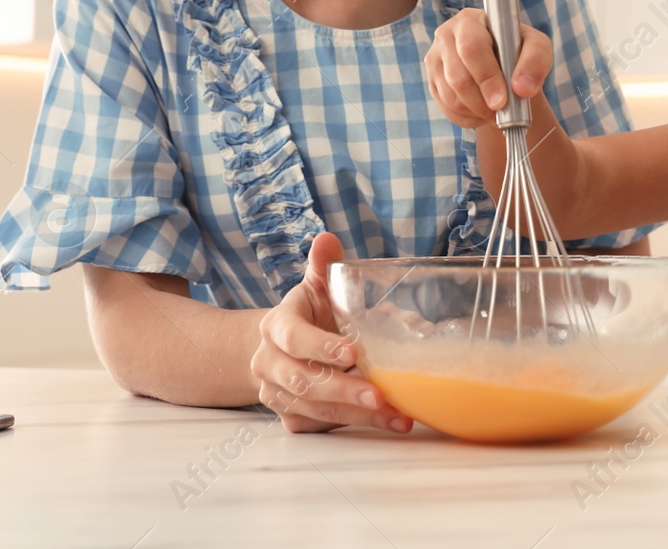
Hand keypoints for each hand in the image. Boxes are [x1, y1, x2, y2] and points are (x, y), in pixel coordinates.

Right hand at [251, 232, 413, 434]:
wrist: (278, 349)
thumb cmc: (307, 314)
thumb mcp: (314, 286)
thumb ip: (323, 265)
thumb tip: (327, 239)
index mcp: (276, 326)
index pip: (294, 338)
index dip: (321, 347)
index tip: (353, 354)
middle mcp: (269, 363)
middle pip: (304, 382)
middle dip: (344, 391)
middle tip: (380, 395)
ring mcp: (277, 394)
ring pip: (315, 410)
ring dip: (357, 416)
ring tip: (397, 416)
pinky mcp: (291, 417)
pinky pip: (321, 426)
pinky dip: (354, 425)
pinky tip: (387, 421)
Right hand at [425, 8, 550, 128]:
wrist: (505, 67)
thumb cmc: (519, 51)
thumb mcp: (537, 48)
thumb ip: (535, 62)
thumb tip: (522, 88)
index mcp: (470, 20)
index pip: (472, 49)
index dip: (486, 77)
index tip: (502, 100)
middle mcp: (446, 35)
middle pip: (458, 76)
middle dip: (481, 101)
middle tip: (499, 113)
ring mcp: (435, 59)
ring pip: (451, 96)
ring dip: (476, 111)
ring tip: (495, 112)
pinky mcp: (432, 82)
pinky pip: (446, 108)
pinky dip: (467, 117)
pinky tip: (482, 112)